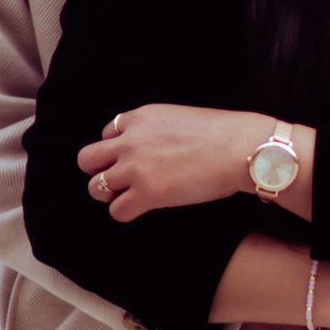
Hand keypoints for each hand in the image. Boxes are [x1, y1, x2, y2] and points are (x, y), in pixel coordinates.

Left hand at [80, 105, 290, 219]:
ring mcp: (135, 168)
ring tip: (134, 196)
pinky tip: (145, 208)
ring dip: (112, 195)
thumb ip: (155, 130)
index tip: (136, 160)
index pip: (106, 134)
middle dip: (99, 172)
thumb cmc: (222, 134)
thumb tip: (151, 149)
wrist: (242, 148)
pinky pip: (116, 211)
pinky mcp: (147, 193)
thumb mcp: (178, 117)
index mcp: (139, 117)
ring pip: (95, 188)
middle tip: (120, 181)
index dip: (118, 150)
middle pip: (87, 160)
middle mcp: (130, 140)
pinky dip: (127, 212)